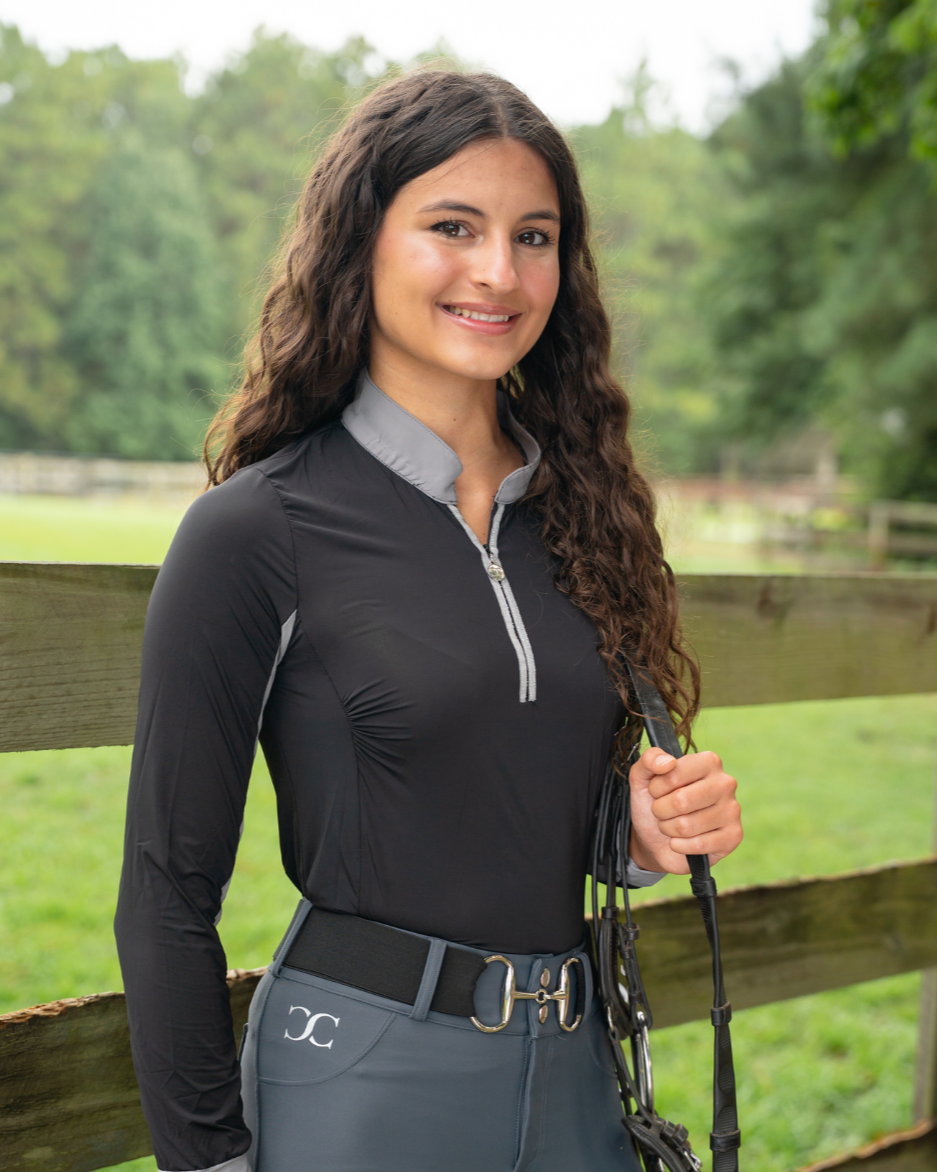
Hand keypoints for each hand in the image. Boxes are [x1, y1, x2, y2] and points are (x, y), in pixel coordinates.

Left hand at [628, 748, 741, 874]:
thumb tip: (667, 762)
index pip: (673, 774)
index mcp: (708, 762)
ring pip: (687, 826)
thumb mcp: (642, 777)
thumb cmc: (654, 803)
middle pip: (681, 801)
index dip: (656, 788)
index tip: (656, 791)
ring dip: (668, 829)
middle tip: (661, 811)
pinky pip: (698, 844)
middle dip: (661, 810)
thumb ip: (649, 759)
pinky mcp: (733, 836)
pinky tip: (681, 841)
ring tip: (671, 825)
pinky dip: (679, 846)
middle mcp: (725, 783)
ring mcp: (732, 810)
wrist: (656, 839)